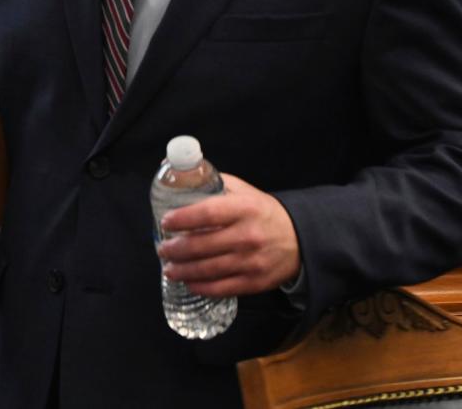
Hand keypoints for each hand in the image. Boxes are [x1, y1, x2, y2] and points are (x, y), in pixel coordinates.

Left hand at [157, 173, 300, 296]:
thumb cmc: (264, 212)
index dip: (183, 218)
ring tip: (168, 268)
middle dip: (176, 250)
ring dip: (183, 270)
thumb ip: (215, 183)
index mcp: (245, 208)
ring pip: (208, 270)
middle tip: (162, 249)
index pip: (208, 212)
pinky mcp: (254, 282)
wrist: (299, 239)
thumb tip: (181, 173)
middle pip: (203, 245)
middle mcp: (248, 235)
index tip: (166, 221)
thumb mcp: (245, 191)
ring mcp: (251, 262)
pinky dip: (201, 287)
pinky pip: (221, 288)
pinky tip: (188, 282)